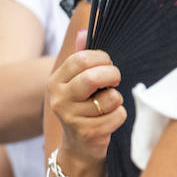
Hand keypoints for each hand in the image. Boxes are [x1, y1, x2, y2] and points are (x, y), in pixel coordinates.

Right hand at [47, 31, 125, 162]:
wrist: (78, 146)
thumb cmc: (83, 107)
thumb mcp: (78, 81)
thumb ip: (81, 55)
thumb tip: (84, 30)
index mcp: (56, 81)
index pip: (82, 58)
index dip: (103, 59)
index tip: (107, 65)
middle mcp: (59, 98)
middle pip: (94, 76)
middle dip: (113, 76)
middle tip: (114, 81)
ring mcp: (72, 117)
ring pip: (111, 98)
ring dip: (117, 99)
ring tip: (108, 105)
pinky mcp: (87, 132)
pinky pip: (118, 115)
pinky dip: (120, 116)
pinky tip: (108, 120)